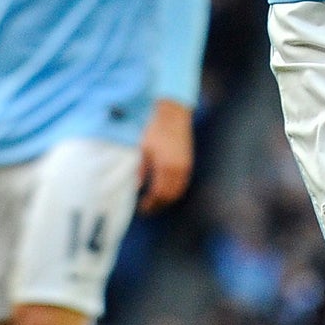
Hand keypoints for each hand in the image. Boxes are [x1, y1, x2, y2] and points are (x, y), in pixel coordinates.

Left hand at [138, 100, 194, 214]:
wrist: (173, 115)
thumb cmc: (155, 130)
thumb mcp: (143, 150)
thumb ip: (140, 170)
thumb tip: (135, 187)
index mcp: (165, 167)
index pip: (159, 194)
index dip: (150, 204)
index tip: (142, 208)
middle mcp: (179, 170)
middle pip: (170, 196)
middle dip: (159, 205)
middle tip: (148, 209)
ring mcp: (186, 167)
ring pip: (179, 191)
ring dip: (167, 199)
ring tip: (156, 202)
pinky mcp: (189, 163)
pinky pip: (183, 184)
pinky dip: (175, 191)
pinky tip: (166, 190)